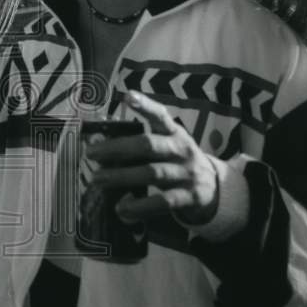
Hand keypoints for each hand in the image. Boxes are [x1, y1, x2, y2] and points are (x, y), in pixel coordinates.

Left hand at [85, 90, 218, 225]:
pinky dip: (140, 206)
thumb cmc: (177, 163)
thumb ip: (141, 146)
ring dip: (122, 176)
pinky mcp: (189, 197)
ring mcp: (187, 173)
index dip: (144, 105)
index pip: (160, 115)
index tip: (127, 97)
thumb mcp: (167, 147)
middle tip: (91, 152)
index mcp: (174, 133)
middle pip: (149, 145)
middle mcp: (181, 150)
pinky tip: (122, 209)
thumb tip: (100, 150)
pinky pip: (162, 202)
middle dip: (117, 148)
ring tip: (97, 179)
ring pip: (152, 173)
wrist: (214, 189)